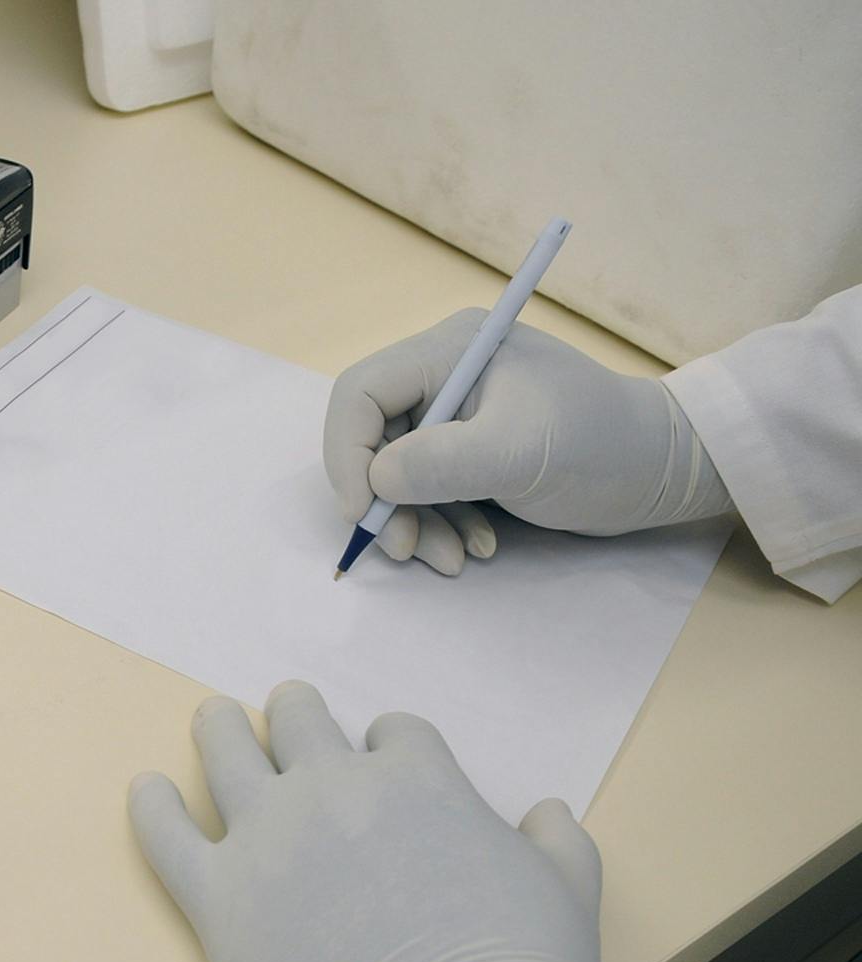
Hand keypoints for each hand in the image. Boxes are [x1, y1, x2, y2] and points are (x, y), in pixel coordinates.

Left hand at [128, 682, 600, 961]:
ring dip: (219, 730)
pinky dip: (151, 808)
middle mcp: (335, 790)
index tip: (385, 761)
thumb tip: (548, 813)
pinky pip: (166, 836)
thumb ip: (558, 845)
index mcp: (419, 780)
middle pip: (300, 722)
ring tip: (212, 720)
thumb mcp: (567, 897)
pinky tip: (146, 792)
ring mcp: (270, 839)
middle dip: (296, 716)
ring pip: (226, 752)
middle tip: (285, 715)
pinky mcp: (219, 900)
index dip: (390, 747)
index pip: (394, 734)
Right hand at [323, 310, 733, 573]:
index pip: (361, 393)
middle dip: (384, 501)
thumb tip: (376, 479)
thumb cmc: (602, 445)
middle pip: (372, 439)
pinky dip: (440, 525)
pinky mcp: (469, 452)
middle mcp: (444, 376)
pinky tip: (477, 547)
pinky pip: (425, 491)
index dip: (349, 453)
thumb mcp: (522, 453)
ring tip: (455, 559)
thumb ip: (444, 462)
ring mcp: (455, 416)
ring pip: (394, 474)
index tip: (365, 511)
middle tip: (406, 549)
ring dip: (415, 523)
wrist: (664, 471)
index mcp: (450, 350)